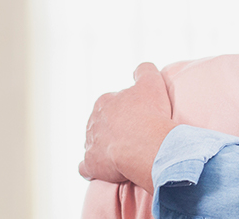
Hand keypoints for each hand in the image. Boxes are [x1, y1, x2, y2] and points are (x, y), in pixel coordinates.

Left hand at [79, 62, 176, 193]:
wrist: (147, 145)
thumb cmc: (151, 114)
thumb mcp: (152, 82)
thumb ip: (144, 71)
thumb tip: (139, 70)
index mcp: (105, 102)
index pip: (111, 103)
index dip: (126, 110)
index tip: (138, 117)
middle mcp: (93, 121)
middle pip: (101, 124)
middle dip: (113, 128)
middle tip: (133, 135)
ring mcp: (90, 143)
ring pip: (93, 144)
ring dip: (104, 148)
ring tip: (123, 153)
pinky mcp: (91, 164)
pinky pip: (86, 167)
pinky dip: (92, 168)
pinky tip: (103, 169)